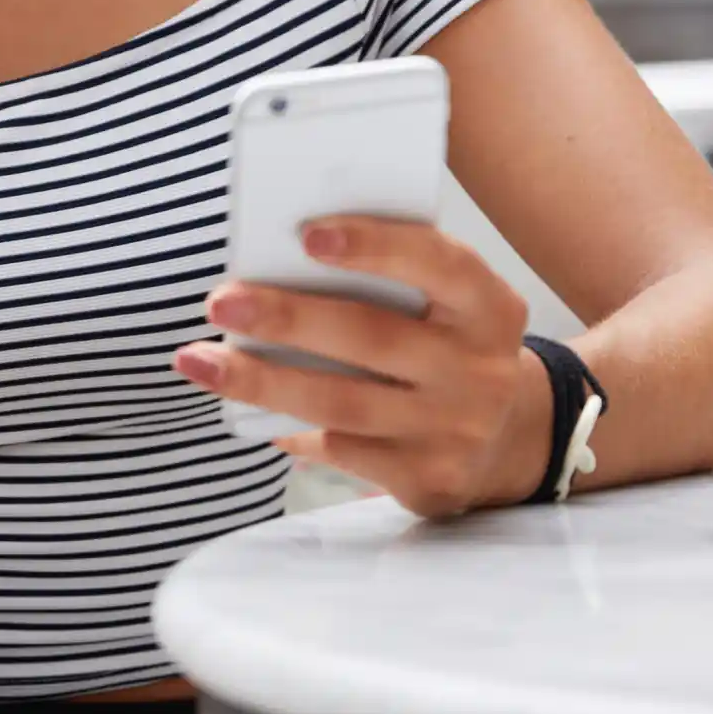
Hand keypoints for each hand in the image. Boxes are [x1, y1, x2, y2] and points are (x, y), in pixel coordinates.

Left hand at [174, 215, 541, 520]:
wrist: (510, 438)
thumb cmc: (450, 347)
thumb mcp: (449, 306)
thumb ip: (393, 279)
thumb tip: (283, 259)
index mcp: (489, 306)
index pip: (437, 263)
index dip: (374, 246)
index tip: (308, 234)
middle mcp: (480, 369)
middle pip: (372, 337)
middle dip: (288, 316)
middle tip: (222, 299)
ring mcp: (456, 430)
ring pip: (342, 402)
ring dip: (262, 381)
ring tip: (201, 362)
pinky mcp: (429, 479)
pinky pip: (342, 450)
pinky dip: (289, 427)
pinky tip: (248, 411)